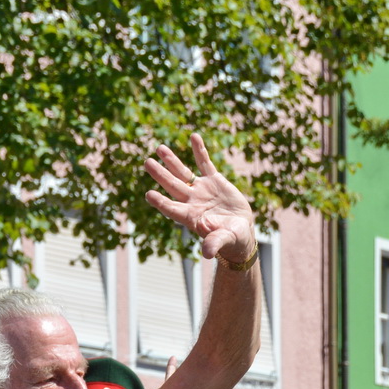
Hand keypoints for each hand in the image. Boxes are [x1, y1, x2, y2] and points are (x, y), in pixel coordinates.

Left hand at [144, 133, 256, 266]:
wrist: (241, 231)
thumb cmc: (231, 240)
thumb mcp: (224, 241)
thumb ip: (214, 243)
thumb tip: (206, 252)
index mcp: (191, 217)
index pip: (172, 209)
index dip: (161, 202)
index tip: (148, 194)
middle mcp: (192, 202)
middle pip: (172, 186)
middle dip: (160, 174)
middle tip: (147, 162)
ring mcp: (201, 190)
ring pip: (183, 173)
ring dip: (172, 161)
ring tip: (160, 148)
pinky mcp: (214, 181)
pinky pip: (204, 163)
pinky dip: (199, 150)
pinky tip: (193, 136)